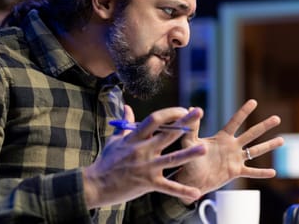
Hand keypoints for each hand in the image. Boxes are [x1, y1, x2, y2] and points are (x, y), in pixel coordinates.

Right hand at [83, 104, 205, 208]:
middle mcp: (142, 150)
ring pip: (171, 159)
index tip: (183, 109)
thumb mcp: (114, 140)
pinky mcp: (148, 183)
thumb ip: (125, 124)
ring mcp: (146, 167)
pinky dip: (182, 191)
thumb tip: (127, 107)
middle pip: (167, 134)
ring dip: (189, 154)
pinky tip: (196, 193)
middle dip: (184, 122)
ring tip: (204, 149)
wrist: (94, 186)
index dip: (170, 112)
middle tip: (199, 112)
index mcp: (135, 138)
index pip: (154, 119)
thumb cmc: (105, 162)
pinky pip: (168, 187)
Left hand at [175, 99, 283, 201]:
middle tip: (277, 118)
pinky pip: (252, 172)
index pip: (236, 122)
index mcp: (222, 137)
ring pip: (256, 151)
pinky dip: (262, 173)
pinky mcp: (235, 172)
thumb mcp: (190, 142)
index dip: (244, 112)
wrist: (190, 180)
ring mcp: (235, 159)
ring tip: (282, 140)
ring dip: (269, 145)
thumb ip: (192, 127)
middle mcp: (232, 146)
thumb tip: (191, 109)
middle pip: (252, 133)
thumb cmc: (189, 160)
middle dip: (264, 126)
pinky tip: (273, 172)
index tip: (254, 101)